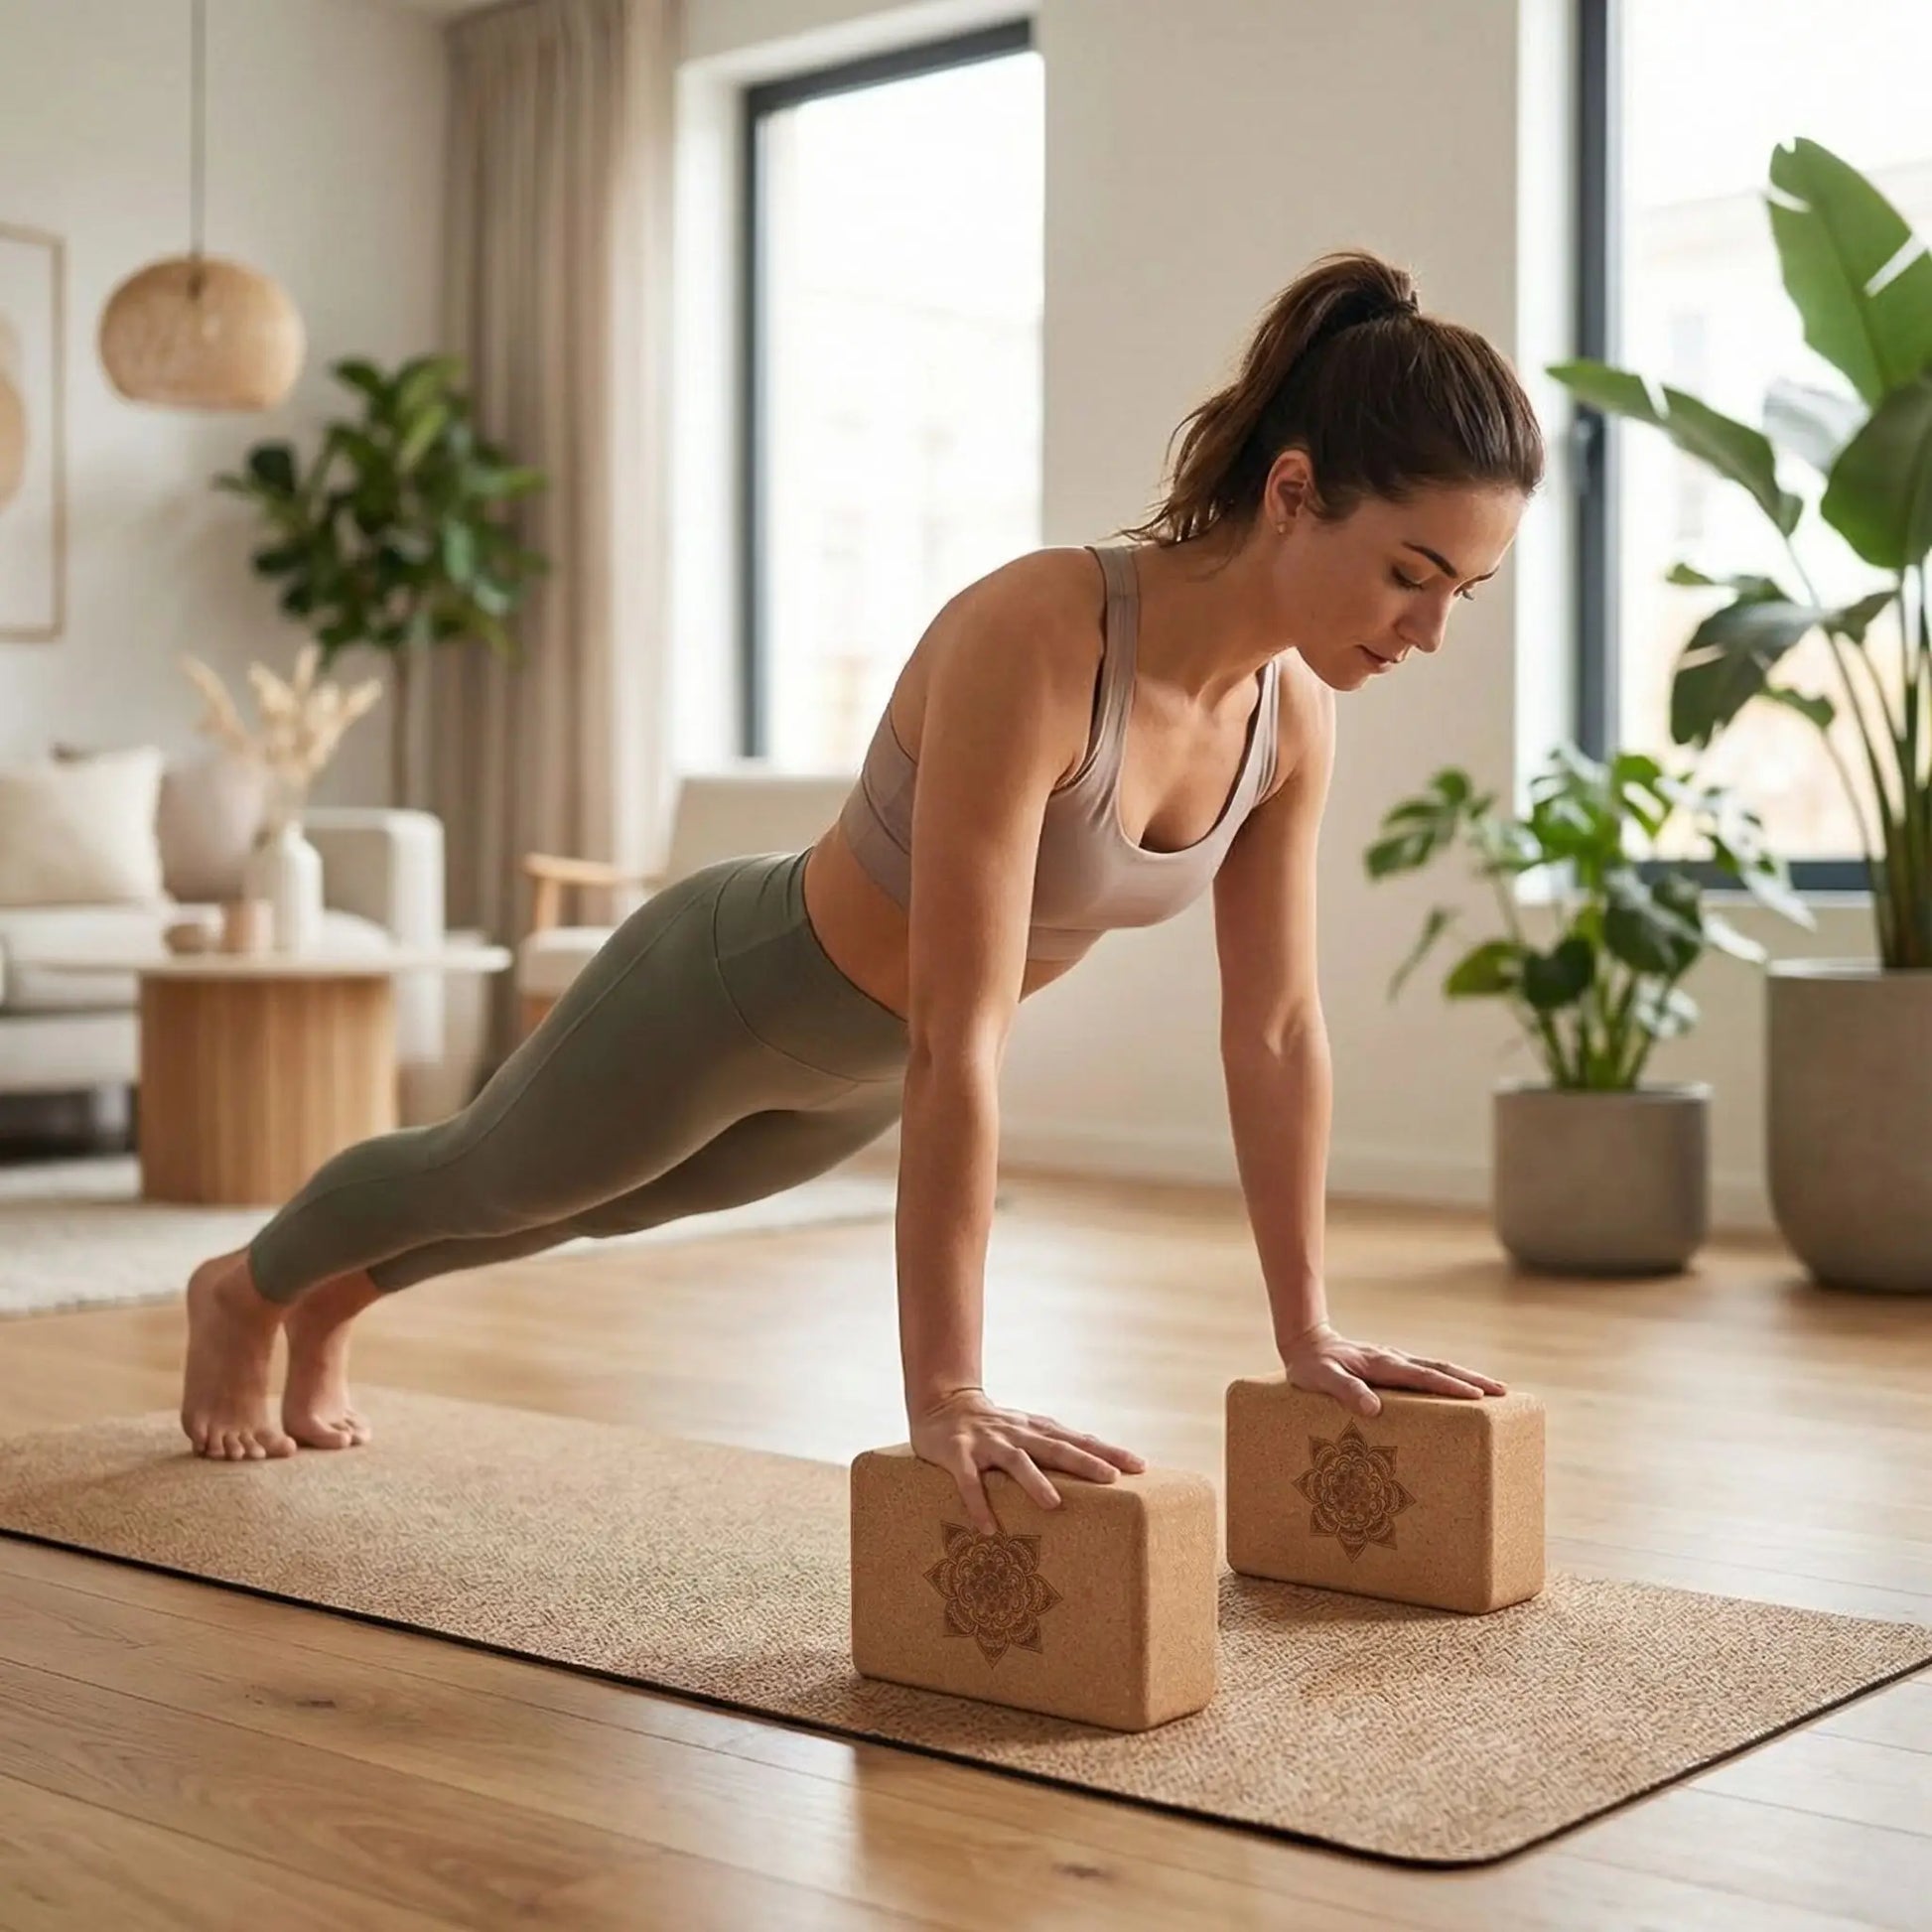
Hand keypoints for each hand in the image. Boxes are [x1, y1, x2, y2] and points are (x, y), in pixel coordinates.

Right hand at [908, 1386, 1146, 1535]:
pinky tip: (988, 1528)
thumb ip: (1056, 1448)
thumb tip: (1100, 1470)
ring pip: (1015, 1461)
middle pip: (1056, 1446)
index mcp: (1037, 1429)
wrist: (942, 1403)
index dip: (1109, 1451)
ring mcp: (988, 1442)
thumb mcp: (1027, 1432)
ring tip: (1054, 1504)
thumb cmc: (995, 1427)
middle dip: (1084, 1462)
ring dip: (1034, 1481)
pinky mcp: (958, 1453)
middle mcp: (1017, 1433)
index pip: (1079, 1439)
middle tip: (1111, 1478)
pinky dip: (977, 1503)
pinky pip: (968, 1480)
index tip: (1140, 1466)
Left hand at [1280, 1320, 1507, 1418]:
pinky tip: (1461, 1391)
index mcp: (1382, 1364)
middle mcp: (1395, 1360)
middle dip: (1473, 1380)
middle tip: (1504, 1393)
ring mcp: (1396, 1362)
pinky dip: (1449, 1380)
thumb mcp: (1320, 1379)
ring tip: (1496, 1392)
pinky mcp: (1394, 1367)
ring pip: (1438, 1368)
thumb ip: (1345, 1391)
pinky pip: (1428, 1373)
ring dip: (1467, 1378)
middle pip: (1441, 1368)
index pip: (1424, 1376)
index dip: (1451, 1387)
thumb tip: (1373, 1410)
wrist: (1305, 1343)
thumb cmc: (1311, 1366)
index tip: (1478, 1397)